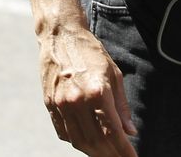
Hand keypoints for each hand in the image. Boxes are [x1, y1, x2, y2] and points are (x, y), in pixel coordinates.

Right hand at [40, 26, 135, 155]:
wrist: (60, 35)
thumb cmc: (92, 52)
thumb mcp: (114, 74)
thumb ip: (121, 106)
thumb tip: (130, 132)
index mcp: (97, 92)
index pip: (113, 133)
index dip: (124, 151)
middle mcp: (77, 101)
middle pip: (96, 142)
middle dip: (111, 155)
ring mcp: (61, 105)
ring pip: (79, 141)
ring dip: (94, 152)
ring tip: (107, 154)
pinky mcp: (50, 105)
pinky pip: (64, 133)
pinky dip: (78, 142)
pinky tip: (88, 143)